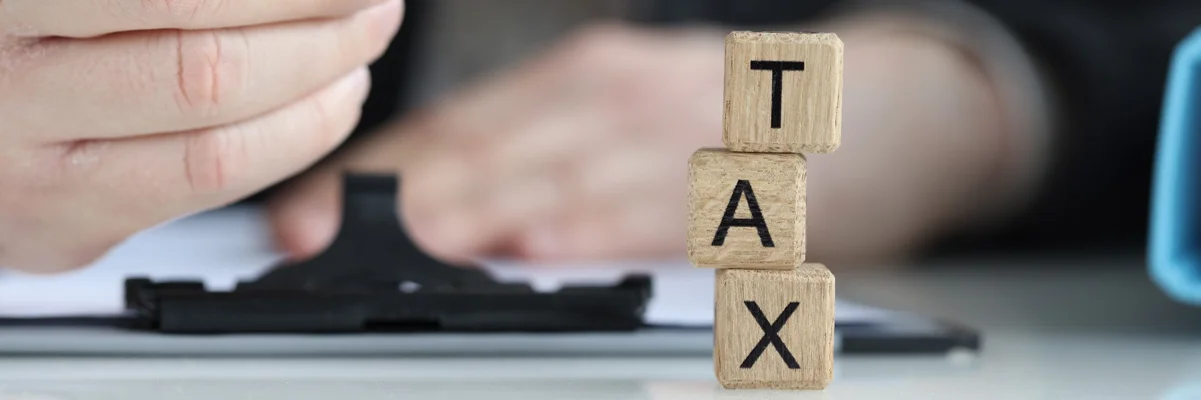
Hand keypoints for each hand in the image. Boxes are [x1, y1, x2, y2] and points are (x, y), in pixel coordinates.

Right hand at [0, 0, 402, 271]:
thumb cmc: (12, 34)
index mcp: (6, 9)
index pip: (173, 1)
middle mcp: (11, 97)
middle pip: (209, 73)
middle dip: (321, 34)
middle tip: (374, 4)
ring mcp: (39, 176)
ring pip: (218, 148)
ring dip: (320, 94)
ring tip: (360, 47)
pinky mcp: (71, 226)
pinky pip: (208, 191)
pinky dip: (291, 142)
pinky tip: (326, 100)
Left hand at [268, 24, 724, 263]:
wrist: (885, 112)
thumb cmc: (739, 122)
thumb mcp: (635, 115)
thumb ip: (550, 154)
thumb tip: (463, 223)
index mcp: (583, 78)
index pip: (458, 124)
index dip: (378, 168)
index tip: (309, 206)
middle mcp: (616, 93)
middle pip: (487, 148)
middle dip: (397, 199)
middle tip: (319, 238)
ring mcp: (676, 131)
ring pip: (552, 176)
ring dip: (470, 216)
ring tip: (402, 252)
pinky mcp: (739, 179)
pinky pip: (652, 207)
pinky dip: (593, 227)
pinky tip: (542, 247)